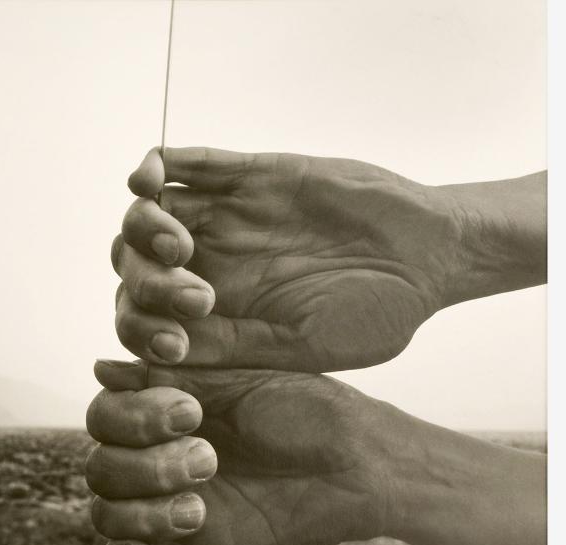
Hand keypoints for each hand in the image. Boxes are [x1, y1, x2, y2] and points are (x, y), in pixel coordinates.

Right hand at [84, 359, 398, 544]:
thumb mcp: (241, 383)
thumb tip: (102, 368)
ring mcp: (167, 504)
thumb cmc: (306, 411)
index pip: (104, 417)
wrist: (356, 467)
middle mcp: (158, 456)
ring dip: (141, 511)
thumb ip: (174, 377)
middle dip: (145, 465)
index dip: (132, 417)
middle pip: (100, 467)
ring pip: (107, 513)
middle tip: (208, 459)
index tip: (190, 412)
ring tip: (198, 508)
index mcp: (165, 413)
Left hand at [113, 147, 545, 371]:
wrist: (429, 257)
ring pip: (151, 213)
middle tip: (191, 295)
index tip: (171, 344)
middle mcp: (211, 263)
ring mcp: (226, 217)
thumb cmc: (375, 313)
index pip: (146, 316)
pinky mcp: (250, 176)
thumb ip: (234, 347)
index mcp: (217, 312)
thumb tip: (162, 360)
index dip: (141, 329)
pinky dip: (158, 167)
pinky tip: (149, 180)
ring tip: (175, 244)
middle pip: (136, 263)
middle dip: (143, 281)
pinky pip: (187, 163)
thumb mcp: (304, 345)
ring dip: (144, 228)